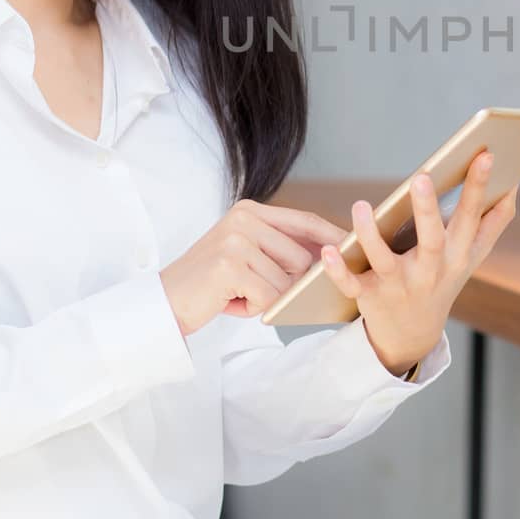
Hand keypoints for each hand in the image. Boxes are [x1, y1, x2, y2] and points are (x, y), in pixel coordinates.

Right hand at [159, 199, 347, 334]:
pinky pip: (268, 296)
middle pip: (301, 257)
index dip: (331, 235)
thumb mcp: (246, 255)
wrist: (164, 302)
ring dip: (266, 298)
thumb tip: (329, 256)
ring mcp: (236, 240)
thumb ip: (280, 249)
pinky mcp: (230, 265)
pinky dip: (253, 308)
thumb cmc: (212, 284)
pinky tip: (229, 301)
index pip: (304, 220)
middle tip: (251, 288)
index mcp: (250, 210)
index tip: (354, 246)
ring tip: (236, 293)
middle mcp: (244, 218)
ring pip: (286, 281)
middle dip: (287, 283)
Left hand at [319, 150, 518, 375]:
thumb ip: (494, 221)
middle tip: (422, 177)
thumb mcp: (472, 256)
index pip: (471, 217)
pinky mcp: (369, 297)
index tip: (484, 155)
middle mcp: (430, 270)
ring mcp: (399, 285)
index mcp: (457, 255)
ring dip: (371, 234)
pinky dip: (338, 270)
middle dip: (428, 210)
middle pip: (431, 239)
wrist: (412, 334)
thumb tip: (515, 183)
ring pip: (384, 260)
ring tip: (361, 206)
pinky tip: (327, 250)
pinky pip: (352, 284)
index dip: (479, 187)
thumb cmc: (443, 279)